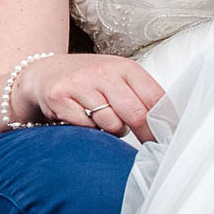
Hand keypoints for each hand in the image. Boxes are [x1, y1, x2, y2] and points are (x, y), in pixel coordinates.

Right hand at [17, 52, 166, 141]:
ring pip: (111, 124)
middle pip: (136, 113)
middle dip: (144, 135)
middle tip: (147, 146)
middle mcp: (103, 72)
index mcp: (124, 67)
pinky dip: (87, 130)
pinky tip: (81, 119)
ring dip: (111, 131)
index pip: (154, 98)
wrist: (43, 74)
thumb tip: (167, 126)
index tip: (169, 139)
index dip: (164, 122)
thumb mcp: (116, 79)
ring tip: (102, 120)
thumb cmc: (87, 81)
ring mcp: (81, 84)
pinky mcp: (60, 98)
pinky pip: (86, 127)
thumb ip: (140, 97)